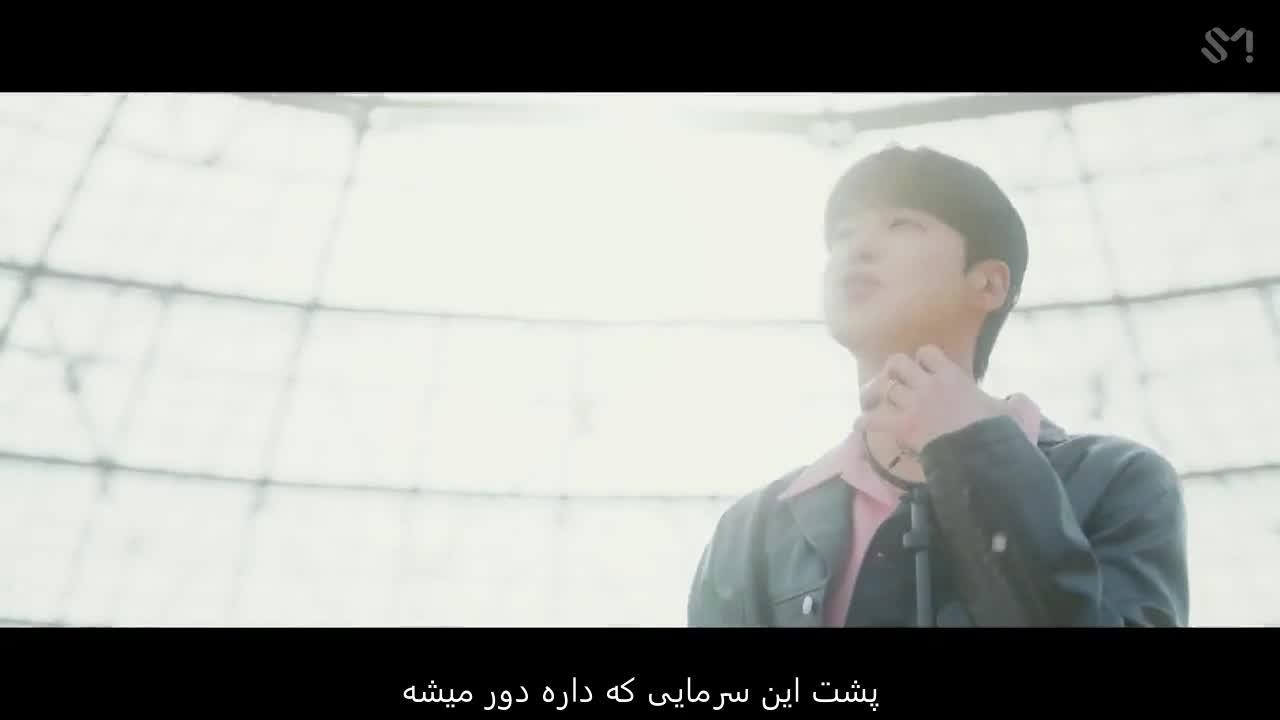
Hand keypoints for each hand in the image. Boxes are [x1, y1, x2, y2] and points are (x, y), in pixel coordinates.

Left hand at [859, 345, 1006, 454]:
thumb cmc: (994, 431)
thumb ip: (1010, 403)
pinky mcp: (902, 426)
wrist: (980, 453)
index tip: (922, 369)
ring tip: (871, 402)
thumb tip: (1020, 400)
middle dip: (893, 372)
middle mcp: (928, 384)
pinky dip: (864, 422)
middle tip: (893, 384)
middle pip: (897, 363)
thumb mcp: (1006, 412)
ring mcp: (913, 404)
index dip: (921, 359)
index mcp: (952, 376)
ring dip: (876, 396)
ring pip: (884, 389)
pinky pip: (873, 419)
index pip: (927, 352)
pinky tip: (859, 425)